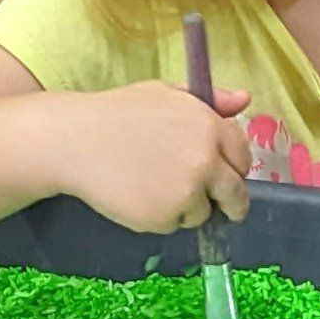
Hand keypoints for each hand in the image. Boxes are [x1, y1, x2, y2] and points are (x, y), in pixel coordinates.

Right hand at [60, 82, 253, 234]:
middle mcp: (206, 161)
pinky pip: (174, 224)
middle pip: (235, 193)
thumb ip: (211, 100)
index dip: (236, 168)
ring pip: (203, 212)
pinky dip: (162, 218)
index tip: (230, 176)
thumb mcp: (166, 94)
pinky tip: (138, 196)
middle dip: (231, 203)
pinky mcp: (165, 216)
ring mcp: (187, 192)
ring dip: (189, 207)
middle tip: (223, 208)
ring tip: (155, 187)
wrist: (74, 141)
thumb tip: (245, 100)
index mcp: (211, 127)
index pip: (243, 157)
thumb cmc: (118, 113)